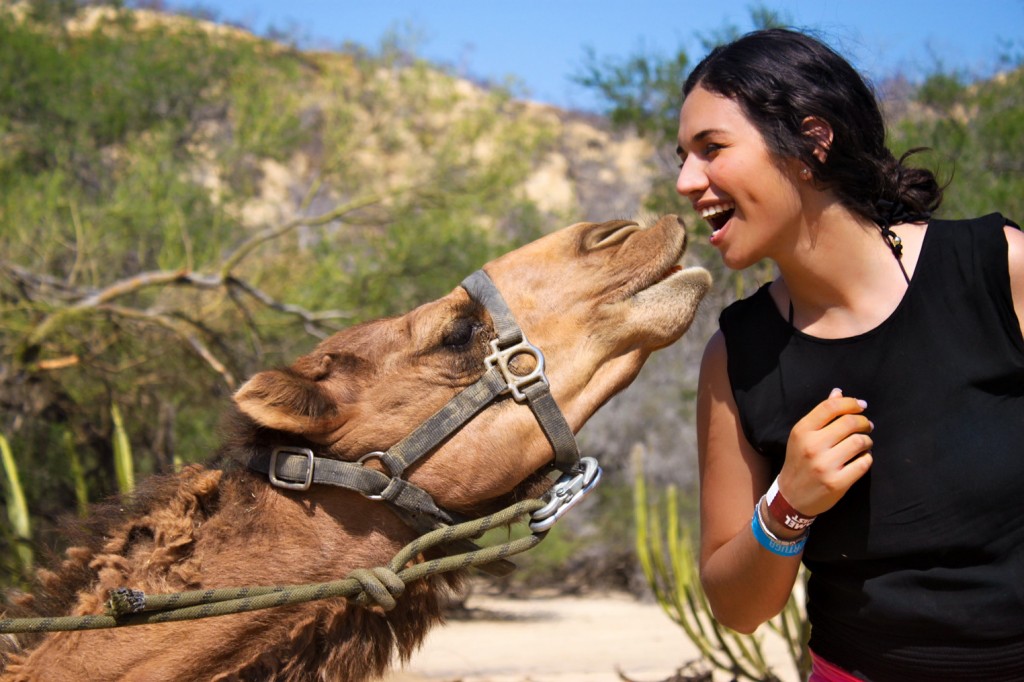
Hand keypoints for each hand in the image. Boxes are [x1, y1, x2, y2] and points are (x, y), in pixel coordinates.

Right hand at [778, 388, 872, 516]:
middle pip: (849, 422)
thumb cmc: (799, 462)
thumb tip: (838, 392)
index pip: (830, 407)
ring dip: (867, 440)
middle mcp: (812, 446)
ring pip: (859, 442)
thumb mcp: (802, 436)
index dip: (850, 403)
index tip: (861, 405)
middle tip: (866, 426)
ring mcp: (825, 465)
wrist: (791, 497)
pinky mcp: (837, 482)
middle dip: (863, 422)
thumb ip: (820, 415)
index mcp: (802, 431)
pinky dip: (867, 458)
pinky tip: (862, 458)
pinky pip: (864, 463)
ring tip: (864, 443)